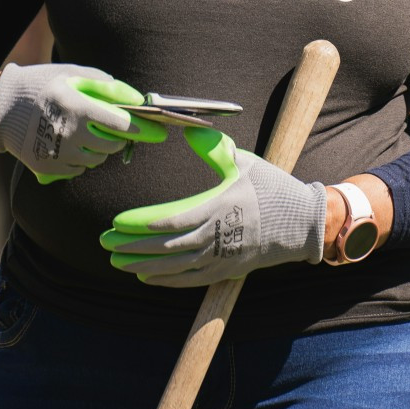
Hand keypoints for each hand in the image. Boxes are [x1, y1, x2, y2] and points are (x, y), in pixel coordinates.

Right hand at [0, 63, 165, 183]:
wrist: (1, 107)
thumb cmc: (43, 85)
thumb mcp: (73, 75)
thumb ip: (105, 85)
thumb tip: (136, 99)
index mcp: (76, 107)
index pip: (119, 125)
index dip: (141, 129)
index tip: (156, 131)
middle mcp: (67, 134)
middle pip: (112, 146)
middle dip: (118, 138)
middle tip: (115, 128)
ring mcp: (57, 154)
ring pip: (97, 160)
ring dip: (100, 149)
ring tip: (86, 132)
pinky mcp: (48, 168)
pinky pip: (79, 169)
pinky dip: (81, 158)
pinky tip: (70, 143)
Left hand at [99, 127, 325, 287]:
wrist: (303, 222)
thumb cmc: (272, 187)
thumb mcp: (245, 161)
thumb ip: (214, 147)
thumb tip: (189, 128)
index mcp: (220, 207)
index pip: (173, 220)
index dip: (142, 224)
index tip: (118, 221)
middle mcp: (219, 236)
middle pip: (168, 247)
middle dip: (133, 246)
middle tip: (105, 242)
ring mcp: (223, 257)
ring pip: (175, 268)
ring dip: (143, 265)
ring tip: (117, 261)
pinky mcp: (226, 270)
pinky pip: (190, 280)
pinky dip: (166, 280)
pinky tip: (145, 276)